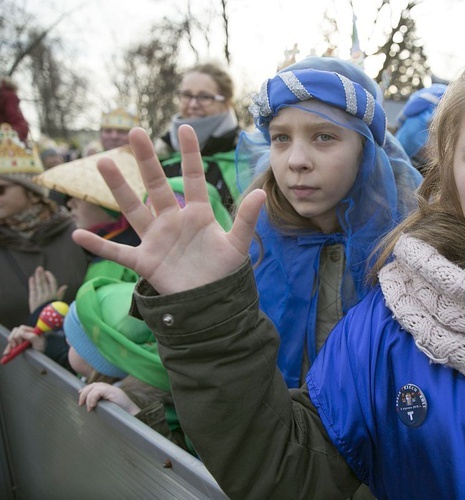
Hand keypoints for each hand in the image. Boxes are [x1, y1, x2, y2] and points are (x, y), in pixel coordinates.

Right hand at [3, 325, 44, 354]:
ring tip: (15, 348)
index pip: (22, 328)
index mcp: (32, 331)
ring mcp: (21, 339)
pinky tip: (7, 353)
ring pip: (11, 336)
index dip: (20, 334)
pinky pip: (10, 344)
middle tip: (19, 346)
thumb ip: (33, 337)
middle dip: (15, 339)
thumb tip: (22, 333)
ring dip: (11, 343)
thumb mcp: (39, 343)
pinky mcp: (17, 344)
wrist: (39, 357)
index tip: (21, 342)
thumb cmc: (41, 349)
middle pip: (15, 331)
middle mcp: (26, 333)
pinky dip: (8, 348)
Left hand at [28, 266, 66, 312]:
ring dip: (37, 277)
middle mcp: (47, 295)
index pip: (53, 283)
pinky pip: (32, 290)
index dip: (50, 277)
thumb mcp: (59, 303)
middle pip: (44, 282)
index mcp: (55, 295)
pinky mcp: (33, 300)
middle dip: (41, 274)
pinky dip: (31, 284)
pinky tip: (31, 278)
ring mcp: (39, 297)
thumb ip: (60, 294)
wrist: (45, 322)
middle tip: (40, 268)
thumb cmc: (54, 313)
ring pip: (38, 285)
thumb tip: (65, 286)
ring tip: (36, 271)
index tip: (47, 272)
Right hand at [72, 126, 265, 294]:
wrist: (211, 302)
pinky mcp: (145, 262)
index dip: (190, 155)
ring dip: (119, 188)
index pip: (193, 178)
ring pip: (133, 210)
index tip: (186, 128)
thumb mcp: (238, 244)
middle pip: (157, 186)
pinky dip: (99, 247)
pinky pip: (118, 253)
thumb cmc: (224, 272)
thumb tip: (262, 192)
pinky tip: (78, 235)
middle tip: (135, 131)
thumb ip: (247, 219)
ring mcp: (156, 240)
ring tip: (103, 162)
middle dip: (147, 160)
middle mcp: (173, 221)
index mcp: (198, 214)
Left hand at [78, 382, 139, 413]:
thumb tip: (89, 406)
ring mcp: (113, 389)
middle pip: (94, 385)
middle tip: (80, 404)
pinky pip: (98, 391)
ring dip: (88, 398)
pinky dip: (93, 398)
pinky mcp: (113, 392)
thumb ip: (101, 404)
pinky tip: (93, 406)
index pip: (96, 385)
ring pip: (95, 387)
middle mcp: (111, 388)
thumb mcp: (108, 409)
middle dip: (84, 393)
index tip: (79, 393)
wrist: (133, 417)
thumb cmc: (121, 416)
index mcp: (110, 391)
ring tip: (89, 408)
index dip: (86, 389)